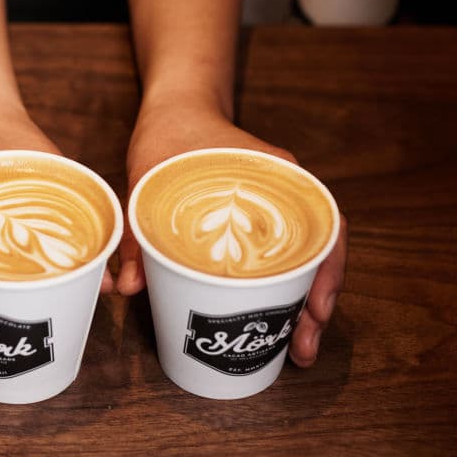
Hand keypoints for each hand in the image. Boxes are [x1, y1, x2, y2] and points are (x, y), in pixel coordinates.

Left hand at [113, 94, 347, 367]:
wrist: (174, 106)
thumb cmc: (168, 133)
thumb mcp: (147, 176)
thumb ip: (135, 231)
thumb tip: (128, 287)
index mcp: (277, 176)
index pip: (326, 224)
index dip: (327, 270)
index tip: (317, 309)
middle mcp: (287, 193)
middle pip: (321, 253)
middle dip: (318, 306)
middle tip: (304, 351)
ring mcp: (278, 208)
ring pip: (306, 261)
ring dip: (306, 304)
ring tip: (298, 350)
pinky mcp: (262, 220)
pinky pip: (284, 257)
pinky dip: (285, 288)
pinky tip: (275, 320)